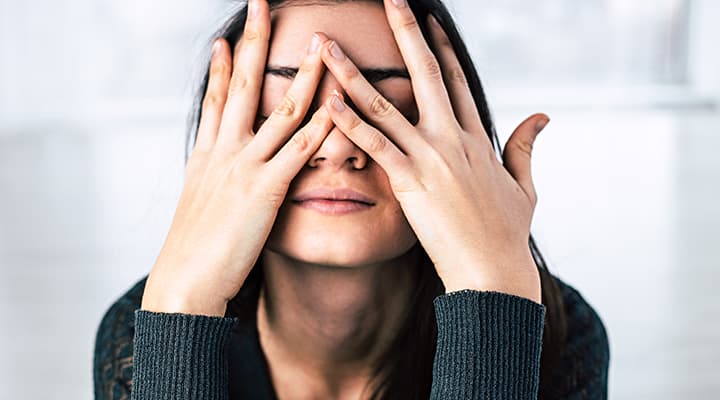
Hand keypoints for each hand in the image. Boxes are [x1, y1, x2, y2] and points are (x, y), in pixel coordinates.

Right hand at [141, 1, 332, 315]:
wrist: (185, 281)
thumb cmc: (193, 252)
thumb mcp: (199, 207)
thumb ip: (213, 182)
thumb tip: (217, 173)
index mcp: (206, 155)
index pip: (216, 99)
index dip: (222, 66)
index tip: (229, 37)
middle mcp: (224, 152)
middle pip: (242, 86)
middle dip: (253, 43)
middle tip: (262, 7)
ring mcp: (245, 167)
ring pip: (279, 110)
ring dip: (302, 74)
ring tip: (318, 42)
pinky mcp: (266, 190)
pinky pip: (299, 150)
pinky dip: (321, 125)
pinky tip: (338, 104)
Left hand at [313, 1, 546, 302]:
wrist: (494, 271)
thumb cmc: (506, 234)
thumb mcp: (523, 186)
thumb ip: (525, 147)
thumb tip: (542, 116)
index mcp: (476, 138)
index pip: (456, 82)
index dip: (440, 48)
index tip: (427, 21)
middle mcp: (453, 138)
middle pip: (425, 74)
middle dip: (406, 33)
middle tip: (390, 0)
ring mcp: (431, 157)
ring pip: (386, 105)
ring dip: (354, 73)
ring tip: (328, 46)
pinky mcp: (411, 181)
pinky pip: (375, 145)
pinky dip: (350, 123)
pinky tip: (328, 102)